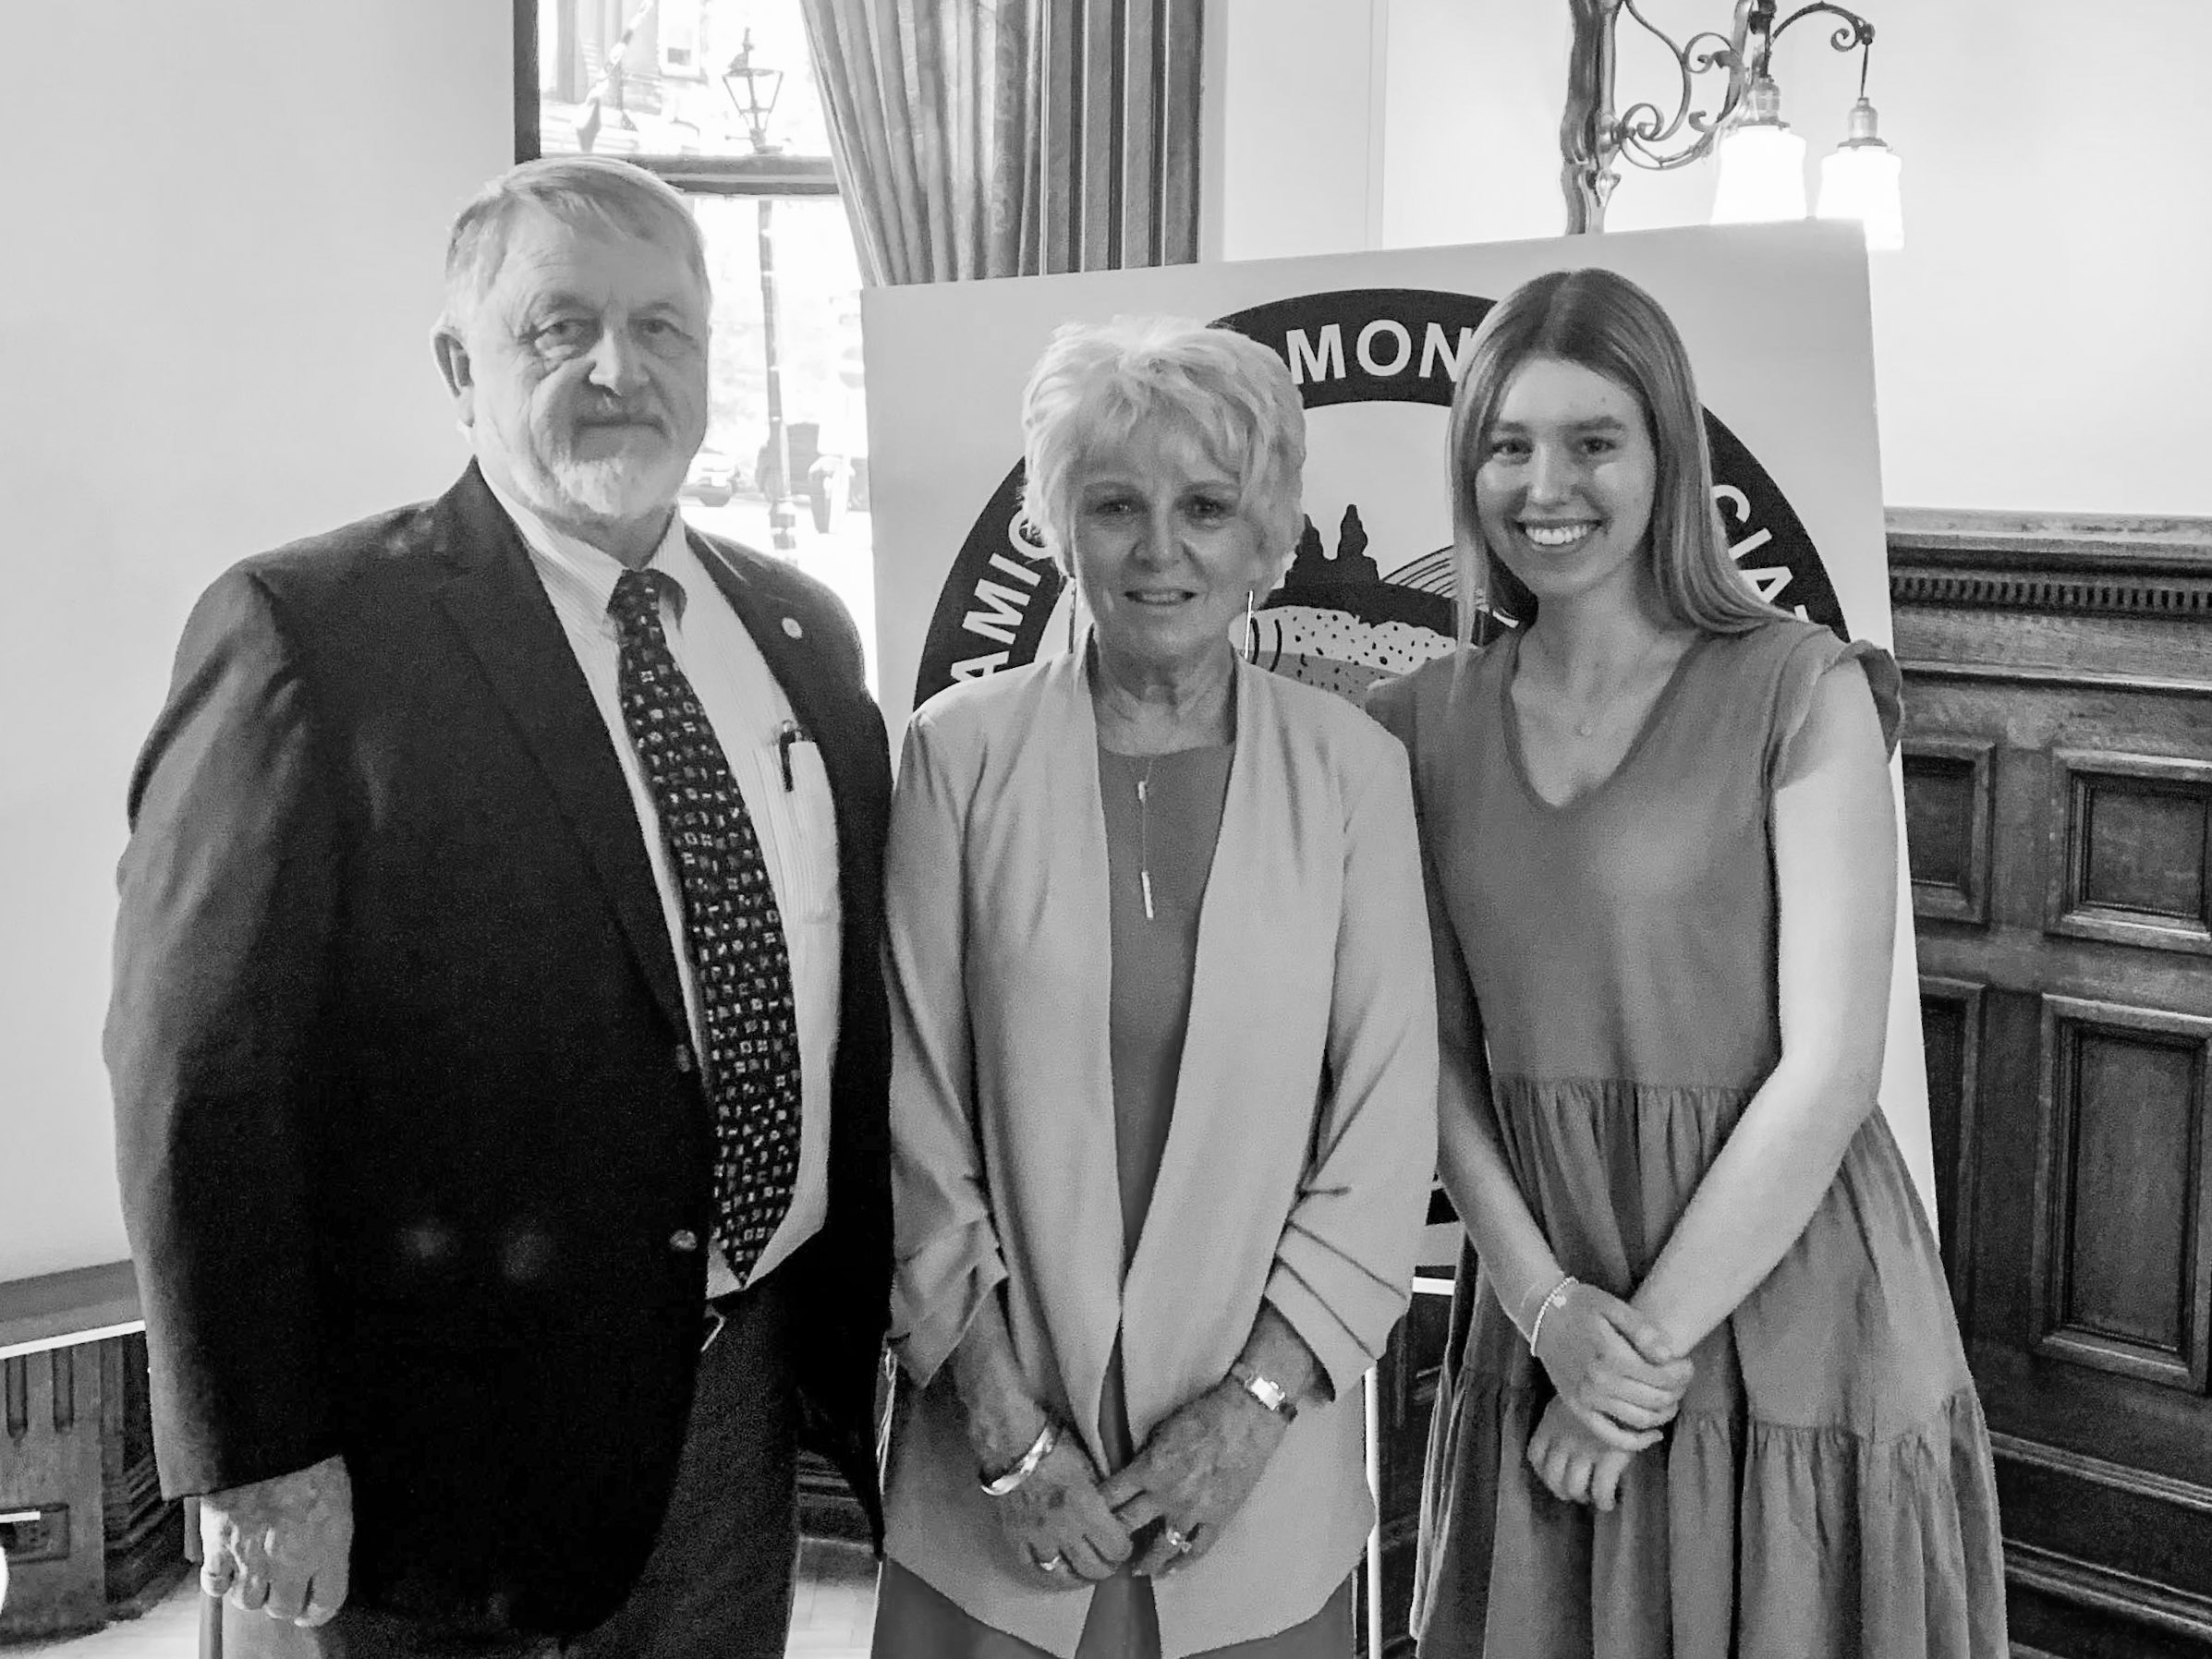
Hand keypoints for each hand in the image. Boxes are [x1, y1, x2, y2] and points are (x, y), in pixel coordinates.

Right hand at [198, 1455, 352, 1626]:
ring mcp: (252, 1558)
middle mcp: (290, 1562)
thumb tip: (323, 1552)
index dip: (318, 1609)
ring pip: (248, 1601)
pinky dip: (218, 1582)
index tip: (312, 1607)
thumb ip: (329, 1533)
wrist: (265, 1436)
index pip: (326, 1602)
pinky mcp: (219, 1548)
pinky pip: (214, 1586)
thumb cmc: (308, 1455)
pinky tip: (225, 1568)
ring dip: (251, 1590)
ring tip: (255, 1572)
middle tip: (282, 1587)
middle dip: (284, 1599)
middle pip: (283, 1607)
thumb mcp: (338, 1493)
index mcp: (328, 1547)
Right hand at [984, 1430, 1133, 1587]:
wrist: (1012, 1442)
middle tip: (1109, 1560)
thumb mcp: (1091, 1465)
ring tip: (1085, 1569)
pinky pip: (1032, 1568)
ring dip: (1078, 1575)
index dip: (1125, 1549)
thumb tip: (1118, 1514)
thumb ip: (1104, 1494)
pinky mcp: (1015, 1538)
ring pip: (1063, 1576)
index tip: (1124, 1544)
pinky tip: (1056, 1567)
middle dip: (1107, 1567)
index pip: (1116, 1548)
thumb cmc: (1055, 1446)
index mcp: (1087, 1509)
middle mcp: (1064, 1530)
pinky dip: (1046, 1571)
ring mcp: (1037, 1538)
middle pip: (1093, 1568)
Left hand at [1099, 1381, 1288, 1576]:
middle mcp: (1165, 1495)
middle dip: (1112, 1539)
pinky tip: (1171, 1569)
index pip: (1110, 1497)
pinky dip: (1182, 1563)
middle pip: (1128, 1525)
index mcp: (1148, 1470)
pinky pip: (1197, 1549)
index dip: (1094, 1509)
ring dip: (1146, 1562)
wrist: (1246, 1418)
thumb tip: (1133, 1473)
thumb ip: (1145, 1457)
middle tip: (1104, 1551)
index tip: (1086, 1519)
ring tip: (1136, 1571)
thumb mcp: (1160, 1430)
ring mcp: (1192, 1511)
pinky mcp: (1217, 1519)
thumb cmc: (1202, 1415)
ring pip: (1162, 1548)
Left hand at [1526, 1397, 1636, 1510]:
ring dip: (1582, 1496)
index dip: (1544, 1472)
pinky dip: (1604, 1500)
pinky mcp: (1609, 1457)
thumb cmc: (1601, 1387)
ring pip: (1574, 1487)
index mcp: (1551, 1423)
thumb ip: (1564, 1416)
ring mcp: (1585, 1449)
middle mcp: (1563, 1439)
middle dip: (1563, 1490)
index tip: (1557, 1476)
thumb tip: (1567, 1435)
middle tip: (1578, 1491)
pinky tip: (1610, 1501)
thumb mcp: (1572, 1395)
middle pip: (1552, 1477)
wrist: (1627, 1380)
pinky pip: (1601, 1490)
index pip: (1536, 1456)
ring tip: (1593, 1496)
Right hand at [1531, 1283, 1691, 1448]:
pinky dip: (1635, 1442)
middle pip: (1654, 1400)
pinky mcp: (1577, 1409)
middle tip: (1682, 1380)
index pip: (1660, 1376)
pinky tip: (1653, 1433)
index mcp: (1610, 1355)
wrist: (1542, 1314)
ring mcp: (1586, 1399)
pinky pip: (1611, 1437)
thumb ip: (1643, 1329)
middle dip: (1677, 1391)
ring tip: (1671, 1398)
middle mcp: (1598, 1383)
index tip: (1687, 1365)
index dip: (1682, 1374)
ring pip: (1639, 1419)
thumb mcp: (1613, 1306)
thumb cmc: (1581, 1306)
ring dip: (1663, 1413)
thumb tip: (1669, 1355)